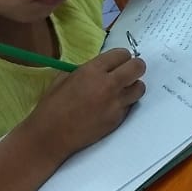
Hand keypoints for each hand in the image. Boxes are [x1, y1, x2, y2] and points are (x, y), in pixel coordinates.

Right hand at [26, 48, 145, 159]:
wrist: (51, 136)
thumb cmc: (52, 106)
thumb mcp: (64, 78)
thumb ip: (86, 69)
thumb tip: (101, 67)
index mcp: (92, 70)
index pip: (122, 54)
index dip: (121, 57)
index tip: (118, 62)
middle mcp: (108, 84)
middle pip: (138, 67)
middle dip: (134, 67)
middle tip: (126, 73)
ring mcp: (115, 103)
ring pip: (140, 87)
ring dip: (133, 86)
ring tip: (121, 90)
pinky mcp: (118, 119)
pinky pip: (130, 105)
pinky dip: (125, 103)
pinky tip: (111, 107)